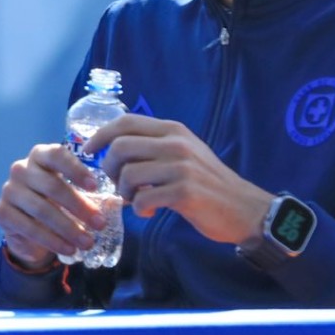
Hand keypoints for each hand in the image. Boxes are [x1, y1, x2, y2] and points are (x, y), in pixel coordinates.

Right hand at [0, 141, 108, 270]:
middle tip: (100, 224)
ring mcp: (9, 190)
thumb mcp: (72, 192)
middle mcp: (21, 169)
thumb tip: (118, 203)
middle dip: (79, 207)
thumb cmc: (56, 200)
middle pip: (51, 186)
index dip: (76, 170)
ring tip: (88, 242)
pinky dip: (52, 241)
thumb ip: (90, 194)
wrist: (27, 224)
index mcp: (40, 156)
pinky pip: (29, 228)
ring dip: (68, 228)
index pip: (57, 155)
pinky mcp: (2, 213)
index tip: (95, 187)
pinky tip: (69, 249)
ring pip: (41, 209)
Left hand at [87, 113, 270, 244]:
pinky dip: (139, 209)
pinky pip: (143, 199)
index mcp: (173, 130)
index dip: (100, 135)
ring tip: (135, 200)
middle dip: (109, 168)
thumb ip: (154, 146)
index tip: (88, 151)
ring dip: (123, 192)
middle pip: (119, 147)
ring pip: (127, 174)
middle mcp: (177, 143)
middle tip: (118, 184)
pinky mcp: (185, 192)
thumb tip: (112, 148)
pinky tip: (149, 212)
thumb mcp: (184, 153)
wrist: (245, 209)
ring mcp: (181, 167)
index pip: (125, 122)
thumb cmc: (207, 183)